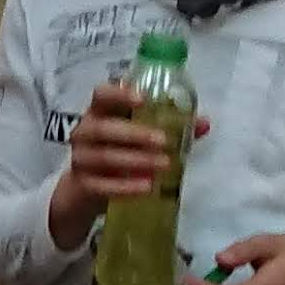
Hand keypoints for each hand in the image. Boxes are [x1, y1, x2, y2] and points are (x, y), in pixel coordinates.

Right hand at [46, 79, 199, 247]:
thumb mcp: (139, 138)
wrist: (86, 190)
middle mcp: (85, 132)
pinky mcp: (82, 185)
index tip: (144, 99)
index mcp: (99, 112)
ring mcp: (80, 159)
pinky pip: (102, 185)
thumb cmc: (117, 154)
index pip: (101, 95)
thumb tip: (204, 123)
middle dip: (135, 134)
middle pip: (103, 128)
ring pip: (104, 157)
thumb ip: (171, 128)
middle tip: (164, 141)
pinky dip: (125, 187)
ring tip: (163, 165)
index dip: (119, 94)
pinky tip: (147, 187)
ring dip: (136, 160)